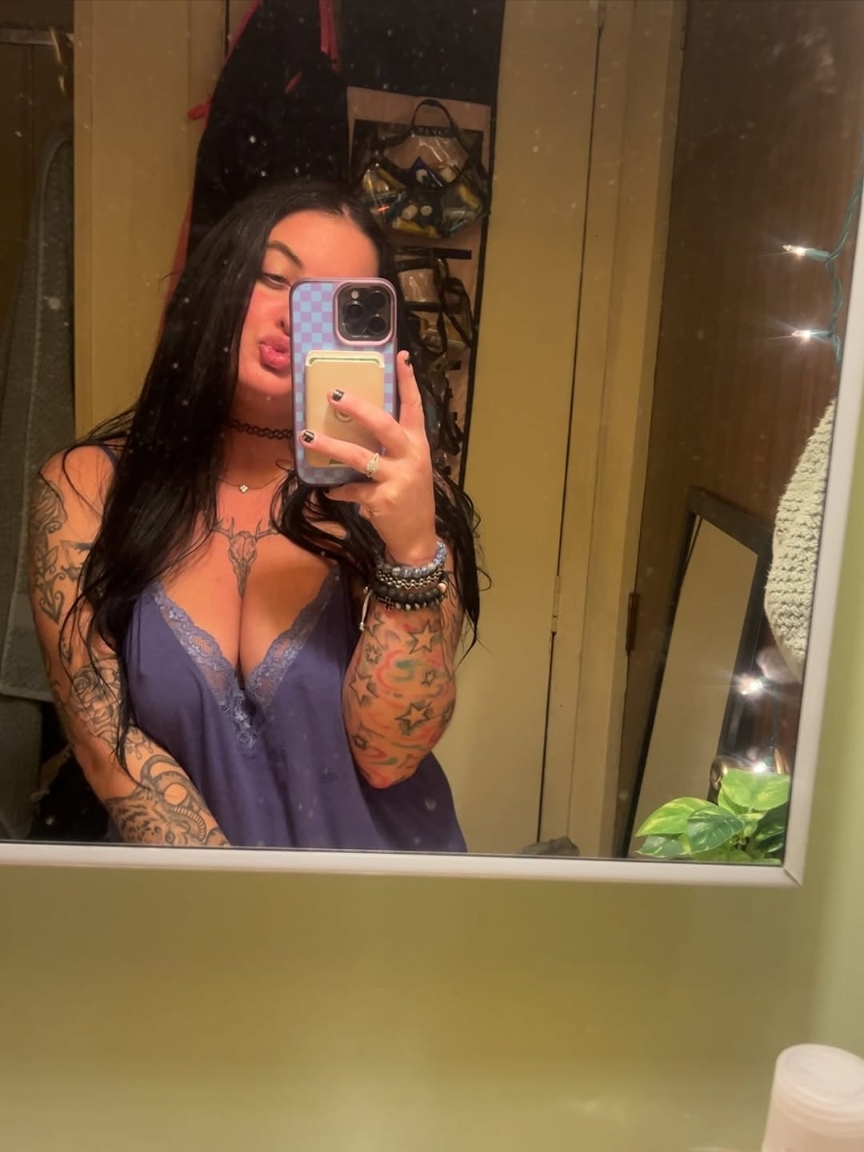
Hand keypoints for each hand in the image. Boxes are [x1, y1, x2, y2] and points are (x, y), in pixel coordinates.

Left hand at [302, 352, 437, 565]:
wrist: (418, 538)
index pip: (414, 408)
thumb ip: (392, 448)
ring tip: (307, 437)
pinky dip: (339, 490)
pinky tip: (331, 490)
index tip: (401, 357)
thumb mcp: (410, 468)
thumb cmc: (410, 498)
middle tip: (333, 394)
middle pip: (383, 425)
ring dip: (331, 446)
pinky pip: (352, 490)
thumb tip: (358, 427)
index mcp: (418, 445)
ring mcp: (398, 479)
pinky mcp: (383, 500)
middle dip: (357, 408)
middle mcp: (411, 457)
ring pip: (359, 456)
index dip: (408, 383)